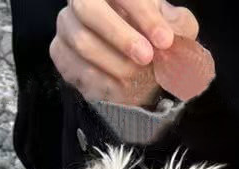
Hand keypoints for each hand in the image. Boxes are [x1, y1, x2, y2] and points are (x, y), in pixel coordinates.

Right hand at [51, 0, 198, 105]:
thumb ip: (178, 24)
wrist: (137, 68)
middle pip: (89, 9)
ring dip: (115, 64)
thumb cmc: (154, 40)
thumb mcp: (174, 29)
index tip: (165, 40)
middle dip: (120, 36)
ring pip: (82, 42)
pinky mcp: (60, 53)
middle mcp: (83, 1)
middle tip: (146, 57)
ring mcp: (67, 26)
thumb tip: (174, 26)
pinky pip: (76, 68)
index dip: (143, 14)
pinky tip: (123, 90)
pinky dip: (103, 83)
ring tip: (139, 79)